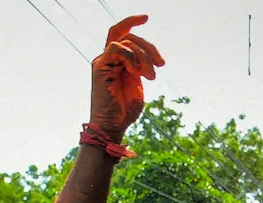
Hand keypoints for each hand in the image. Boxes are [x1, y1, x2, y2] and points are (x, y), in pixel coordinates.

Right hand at [90, 16, 164, 140]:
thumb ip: (140, 70)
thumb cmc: (125, 110)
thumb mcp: (137, 86)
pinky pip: (116, 48)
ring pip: (126, 42)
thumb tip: (149, 61)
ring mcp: (103, 61)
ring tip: (151, 77)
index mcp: (117, 61)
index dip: (132, 22)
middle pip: (128, 36)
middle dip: (149, 46)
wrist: (112, 125)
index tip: (146, 17)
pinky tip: (138, 72)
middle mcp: (108, 58)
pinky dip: (131, 56)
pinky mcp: (101, 67)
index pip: (123, 34)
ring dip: (144, 57)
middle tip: (162, 63)